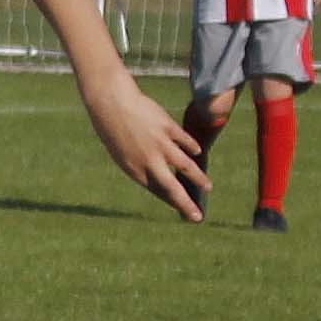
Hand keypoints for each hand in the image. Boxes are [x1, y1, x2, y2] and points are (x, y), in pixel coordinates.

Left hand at [87, 77, 208, 220]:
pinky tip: (198, 153)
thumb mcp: (123, 153)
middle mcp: (148, 160)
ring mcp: (160, 144)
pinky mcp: (168, 128)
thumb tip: (167, 175)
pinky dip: (193, 148)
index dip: (172, 202)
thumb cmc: (115, 130)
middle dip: (186, 204)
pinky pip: (185, 142)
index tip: (184, 211)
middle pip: (172, 188)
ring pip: (186, 166)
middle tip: (198, 216)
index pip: (158, 192)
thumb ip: (143, 165)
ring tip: (208, 186)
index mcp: (134, 170)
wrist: (112, 105)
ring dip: (199, 178)